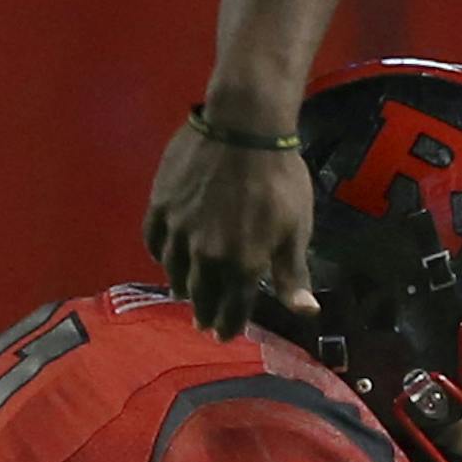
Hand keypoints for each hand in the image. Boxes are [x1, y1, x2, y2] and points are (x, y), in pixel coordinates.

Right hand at [143, 114, 318, 339]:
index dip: (229, 325)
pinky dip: (161, 255)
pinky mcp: (160, 206)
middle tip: (204, 323)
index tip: (224, 334)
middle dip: (205, 312)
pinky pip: (154, 240)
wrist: (244, 127)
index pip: (232, 309)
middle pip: (202, 294)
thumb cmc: (280, 177)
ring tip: (184, 294)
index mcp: (242, 264)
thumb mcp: (295, 227)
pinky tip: (166, 257)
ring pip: (175, 270)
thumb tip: (306, 312)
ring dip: (182, 287)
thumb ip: (293, 273)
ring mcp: (179, 231)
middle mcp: (205, 256)